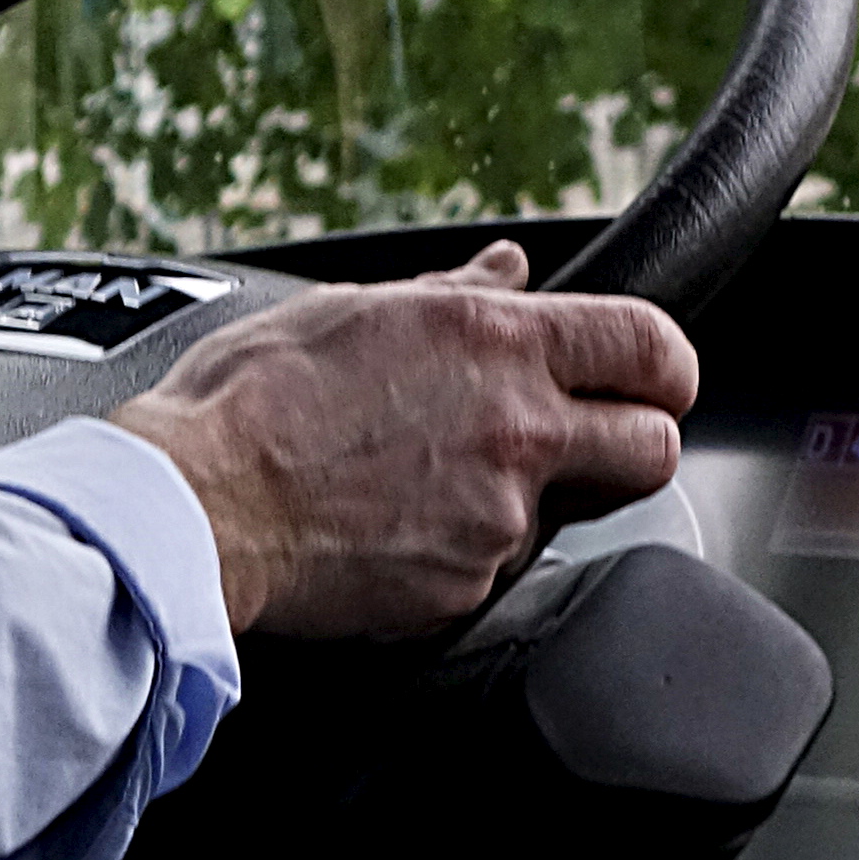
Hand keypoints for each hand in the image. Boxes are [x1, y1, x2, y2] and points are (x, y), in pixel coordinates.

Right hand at [109, 239, 700, 636]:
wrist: (193, 508)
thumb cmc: (248, 401)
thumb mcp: (354, 310)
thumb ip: (456, 293)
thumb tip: (510, 271)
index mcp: (499, 343)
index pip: (653, 346)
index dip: (665, 367)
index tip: (651, 379)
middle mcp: (518, 429)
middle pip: (655, 449)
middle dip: (630, 446)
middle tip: (581, 443)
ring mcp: (498, 516)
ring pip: (566, 517)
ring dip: (523, 503)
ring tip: (432, 485)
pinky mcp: (466, 588)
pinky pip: (493, 572)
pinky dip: (460, 556)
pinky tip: (396, 530)